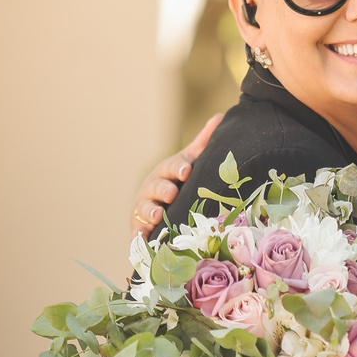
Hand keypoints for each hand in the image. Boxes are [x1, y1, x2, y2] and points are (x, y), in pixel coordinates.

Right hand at [130, 113, 222, 236]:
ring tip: (158, 216)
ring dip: (149, 212)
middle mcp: (151, 189)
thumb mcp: (191, 162)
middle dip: (162, 190)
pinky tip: (141, 239)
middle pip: (155, 188)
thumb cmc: (181, 181)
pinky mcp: (140, 229)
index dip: (177, 169)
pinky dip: (138, 237)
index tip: (186, 171)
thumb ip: (203, 143)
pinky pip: (137, 234)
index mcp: (166, 172)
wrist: (162, 206)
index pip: (171, 167)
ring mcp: (144, 209)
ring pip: (143, 209)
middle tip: (172, 193)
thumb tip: (220, 117)